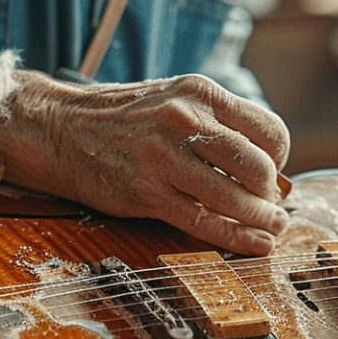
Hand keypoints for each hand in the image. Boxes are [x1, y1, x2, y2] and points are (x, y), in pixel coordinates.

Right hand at [0, 73, 291, 254]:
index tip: (270, 175)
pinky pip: (205, 222)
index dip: (279, 159)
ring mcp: (165, 158)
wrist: (58, 128)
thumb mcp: (174, 100)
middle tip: (268, 207)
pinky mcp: (147, 193)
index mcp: (200, 93)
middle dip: (270, 195)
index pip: (269, 130)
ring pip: (236, 198)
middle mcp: (186, 120)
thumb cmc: (123, 119)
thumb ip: (216, 124)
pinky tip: (255, 245)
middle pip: (258, 167)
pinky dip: (237, 238)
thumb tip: (263, 164)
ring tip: (270, 230)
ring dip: (261, 221)